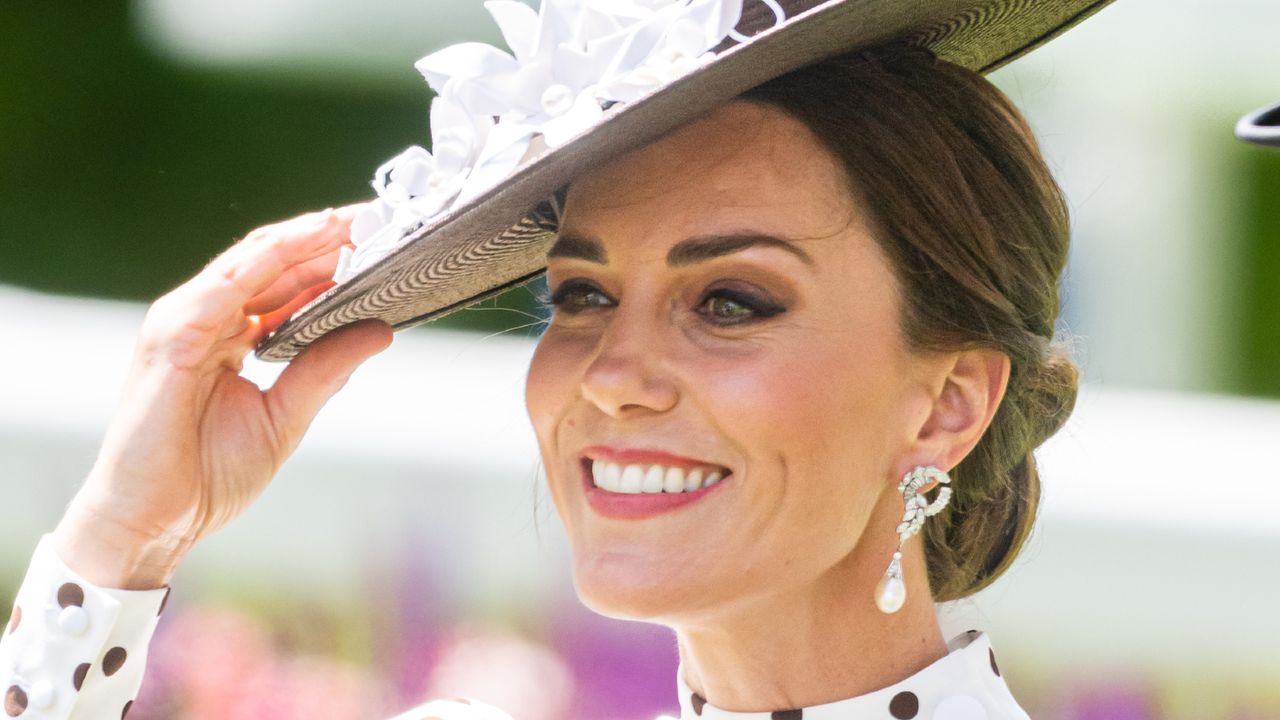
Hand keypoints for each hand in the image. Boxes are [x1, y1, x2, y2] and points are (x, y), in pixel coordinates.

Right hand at [52, 207, 392, 588]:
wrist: (154, 521)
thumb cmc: (207, 474)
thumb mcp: (287, 414)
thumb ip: (326, 368)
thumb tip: (381, 329)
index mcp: (228, 334)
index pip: (284, 281)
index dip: (331, 257)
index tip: (383, 240)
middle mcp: (205, 319)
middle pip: (272, 262)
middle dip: (326, 237)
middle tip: (380, 217)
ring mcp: (184, 324)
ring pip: (251, 262)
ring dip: (304, 238)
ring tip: (352, 221)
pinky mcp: (170, 340)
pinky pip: (224, 288)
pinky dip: (267, 262)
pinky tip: (307, 242)